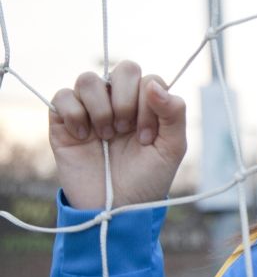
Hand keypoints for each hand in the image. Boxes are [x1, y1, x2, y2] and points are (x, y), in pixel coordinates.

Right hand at [49, 61, 186, 209]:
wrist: (116, 208)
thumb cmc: (147, 178)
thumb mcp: (172, 148)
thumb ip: (174, 113)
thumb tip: (154, 84)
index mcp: (147, 104)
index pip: (149, 79)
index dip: (149, 105)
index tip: (146, 137)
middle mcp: (119, 100)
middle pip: (124, 69)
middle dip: (127, 101)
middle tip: (125, 132)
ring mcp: (91, 109)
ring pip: (89, 79)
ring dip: (100, 108)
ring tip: (106, 136)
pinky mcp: (63, 121)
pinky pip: (62, 96)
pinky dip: (75, 115)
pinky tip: (84, 138)